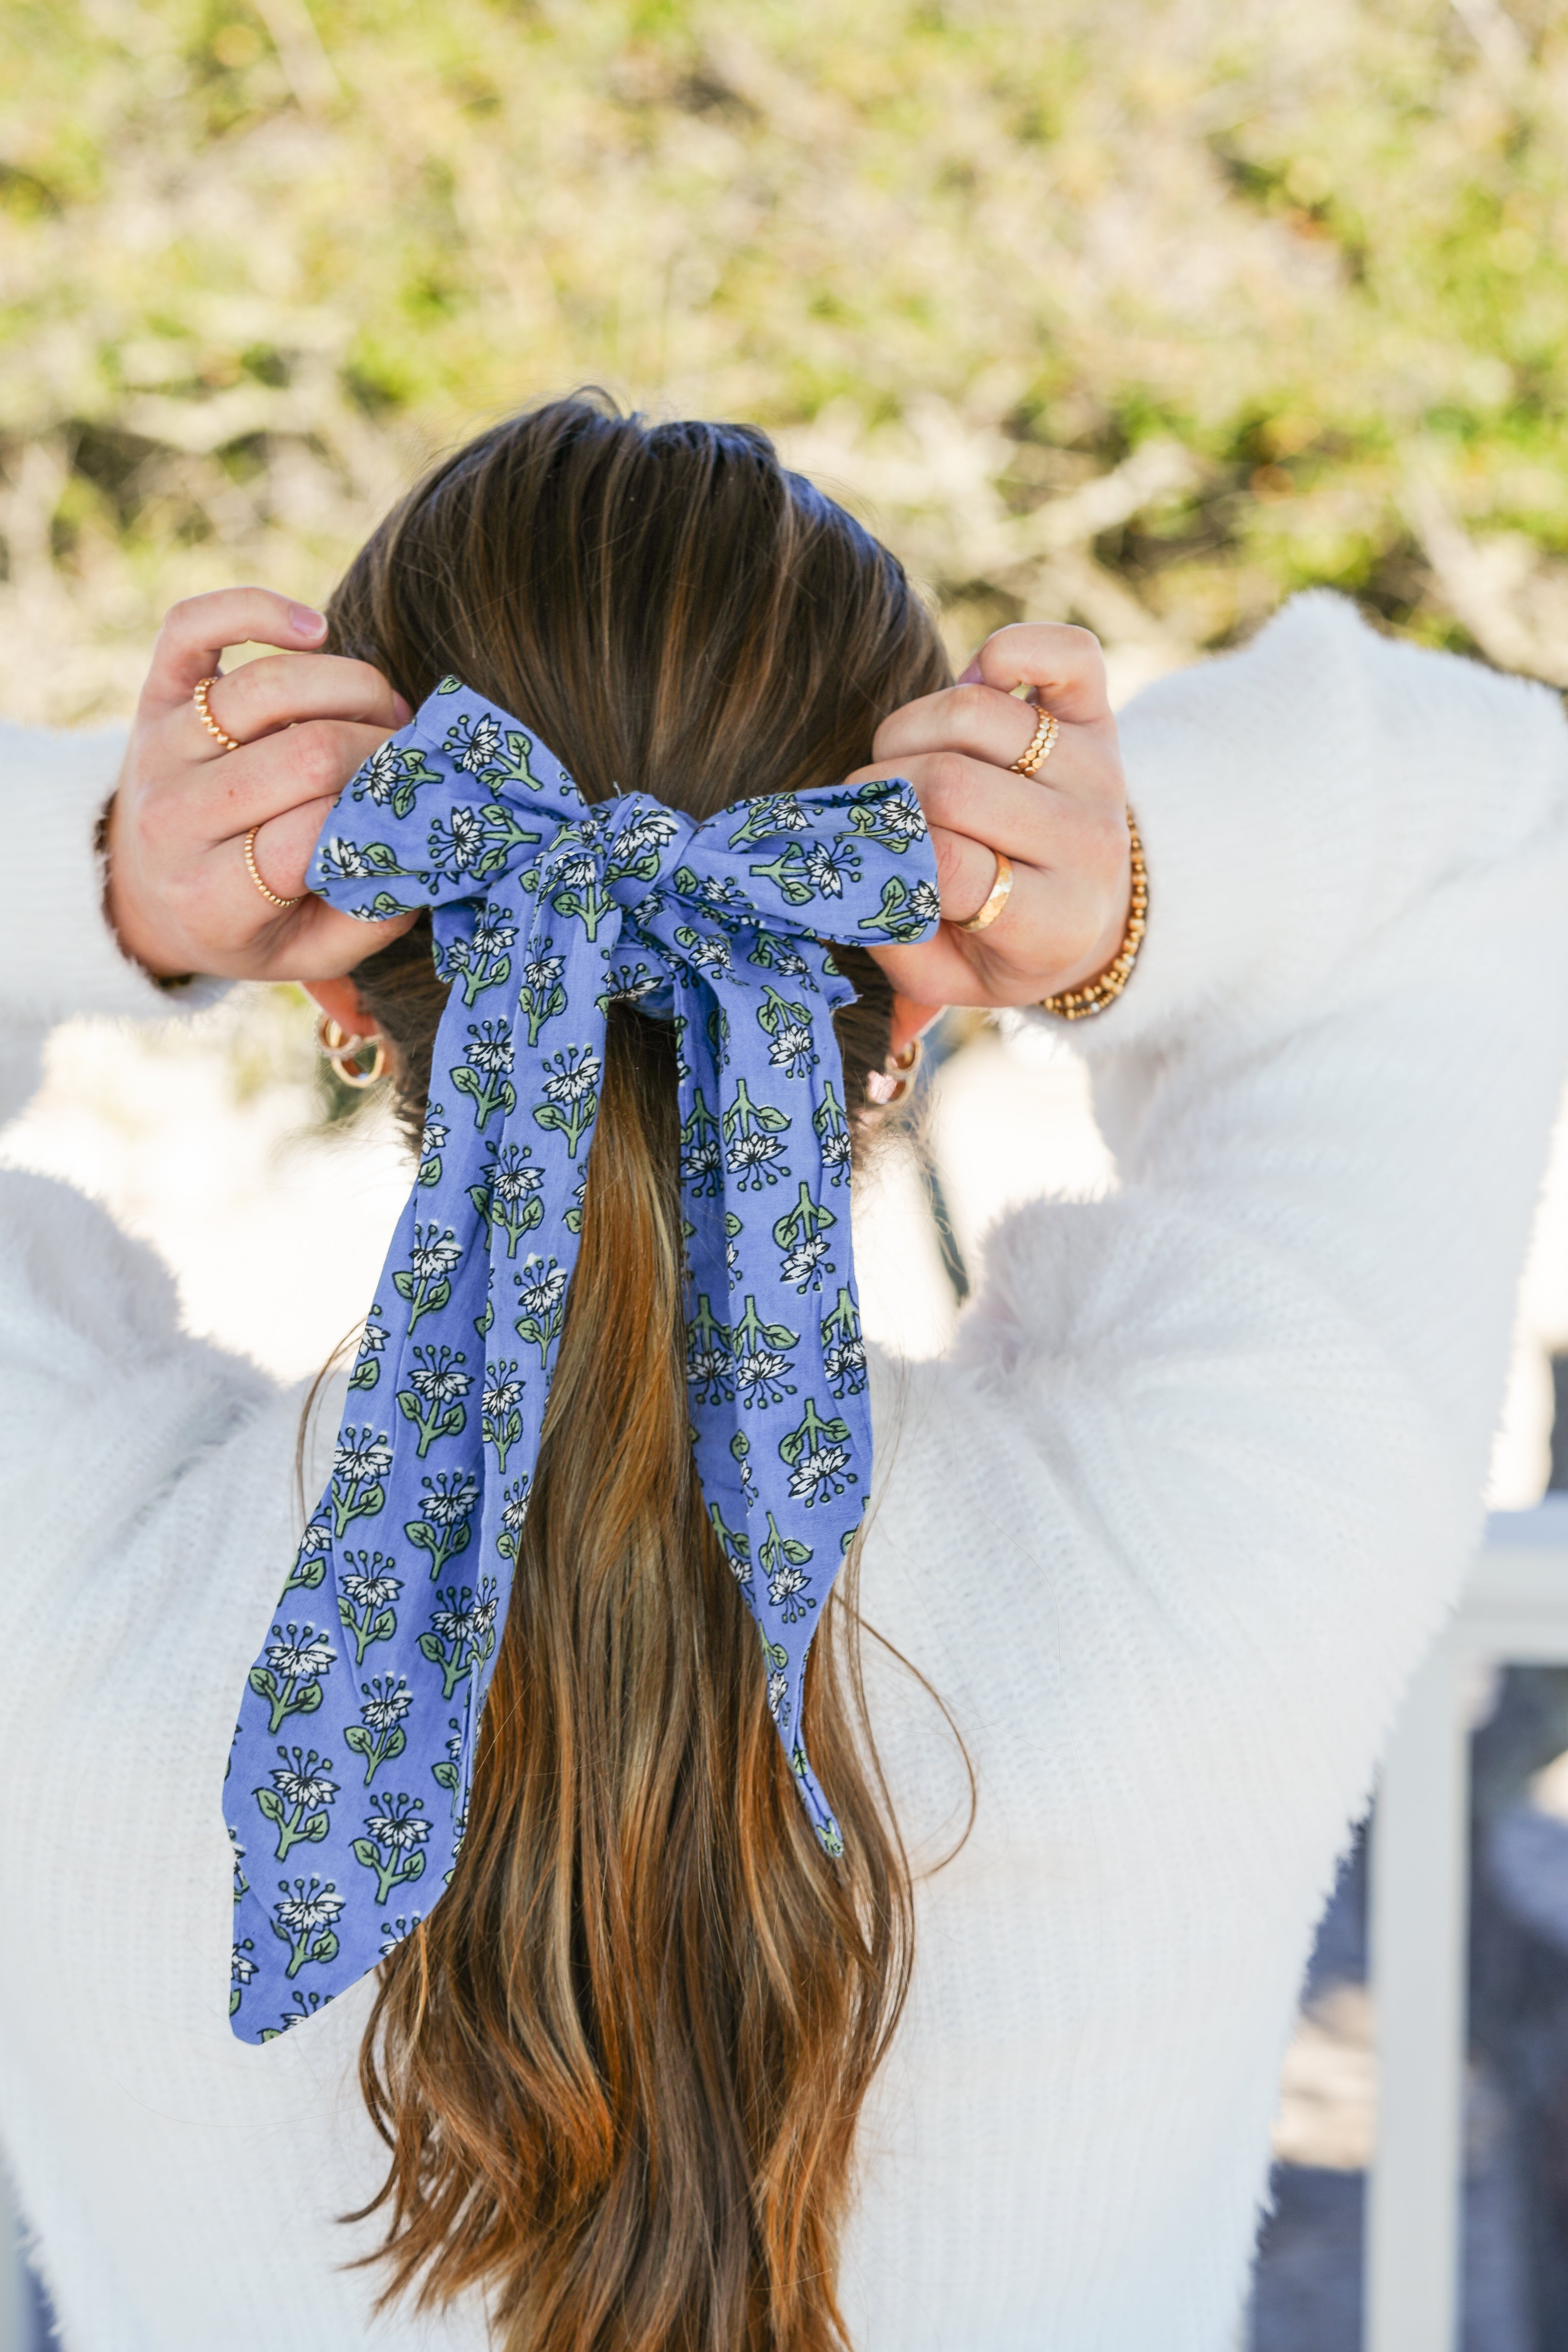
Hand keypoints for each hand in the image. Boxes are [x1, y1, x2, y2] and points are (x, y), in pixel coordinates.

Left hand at [107, 588, 416, 981]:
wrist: (149, 894)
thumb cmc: (250, 923)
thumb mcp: (311, 952)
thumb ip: (373, 914)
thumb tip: (427, 844)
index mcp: (212, 895)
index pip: (313, 834)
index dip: (379, 812)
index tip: (413, 807)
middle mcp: (176, 817)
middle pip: (304, 753)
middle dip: (380, 748)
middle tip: (409, 758)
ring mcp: (161, 748)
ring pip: (267, 686)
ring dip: (351, 686)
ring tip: (383, 709)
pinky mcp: (156, 693)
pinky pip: (193, 625)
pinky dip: (256, 609)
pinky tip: (314, 629)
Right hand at [852, 622, 1131, 1034]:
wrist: (1089, 908)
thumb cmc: (998, 942)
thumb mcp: (945, 975)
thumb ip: (891, 935)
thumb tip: (847, 866)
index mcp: (1052, 921)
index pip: (949, 866)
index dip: (885, 847)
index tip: (860, 846)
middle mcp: (1085, 841)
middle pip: (951, 781)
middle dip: (884, 786)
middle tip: (870, 804)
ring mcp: (1096, 769)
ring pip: (976, 711)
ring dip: (911, 728)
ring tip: (906, 761)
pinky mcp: (1099, 714)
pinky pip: (1063, 652)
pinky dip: (1006, 653)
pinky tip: (973, 689)